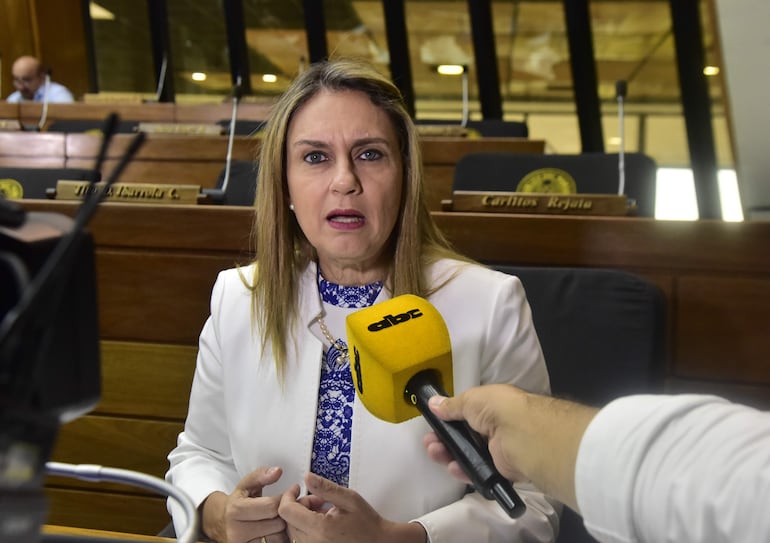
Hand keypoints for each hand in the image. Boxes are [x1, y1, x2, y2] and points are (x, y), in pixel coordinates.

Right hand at [201, 466, 288, 542]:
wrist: (222, 524)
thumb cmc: (238, 502)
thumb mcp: (246, 484)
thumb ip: (260, 475)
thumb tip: (277, 471)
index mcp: (236, 511)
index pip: (271, 507)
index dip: (285, 498)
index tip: (291, 492)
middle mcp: (237, 532)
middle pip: (277, 524)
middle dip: (285, 514)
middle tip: (287, 507)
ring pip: (278, 538)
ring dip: (284, 528)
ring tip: (281, 519)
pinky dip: (279, 539)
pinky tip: (277, 531)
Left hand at [278, 472, 425, 542]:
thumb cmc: (368, 525)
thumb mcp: (349, 499)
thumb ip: (326, 488)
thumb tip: (307, 478)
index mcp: (320, 529)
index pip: (286, 511)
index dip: (288, 496)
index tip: (297, 489)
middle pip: (288, 520)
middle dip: (299, 505)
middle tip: (319, 500)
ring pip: (293, 530)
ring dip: (302, 517)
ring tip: (324, 511)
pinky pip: (300, 539)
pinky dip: (306, 528)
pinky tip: (322, 522)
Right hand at [423, 384, 597, 510]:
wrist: (523, 436)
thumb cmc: (499, 410)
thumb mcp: (470, 400)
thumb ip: (451, 405)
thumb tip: (434, 403)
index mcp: (489, 407)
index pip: (464, 414)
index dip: (447, 419)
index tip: (433, 424)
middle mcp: (493, 428)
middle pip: (462, 437)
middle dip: (443, 440)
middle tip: (430, 442)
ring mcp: (495, 449)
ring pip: (466, 455)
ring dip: (448, 454)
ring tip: (436, 453)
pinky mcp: (498, 470)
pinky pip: (476, 472)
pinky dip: (463, 471)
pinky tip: (453, 467)